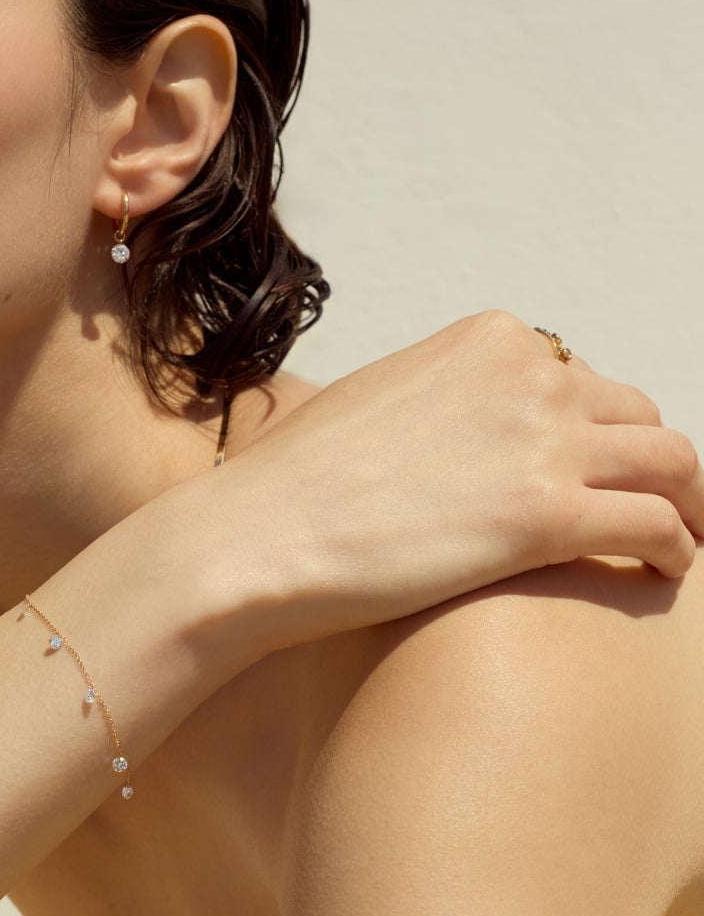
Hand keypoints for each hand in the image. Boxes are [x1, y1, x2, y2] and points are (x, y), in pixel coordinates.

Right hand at [198, 309, 702, 650]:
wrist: (255, 537)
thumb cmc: (286, 489)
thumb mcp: (365, 404)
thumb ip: (422, 403)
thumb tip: (423, 435)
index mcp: (486, 340)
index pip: (580, 376)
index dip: (593, 432)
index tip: (592, 472)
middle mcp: (528, 376)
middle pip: (635, 414)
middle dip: (647, 464)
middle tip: (653, 511)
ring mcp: (544, 441)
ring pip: (671, 463)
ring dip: (689, 504)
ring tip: (685, 542)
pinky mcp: (548, 515)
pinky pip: (656, 525)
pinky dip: (678, 548)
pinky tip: (668, 574)